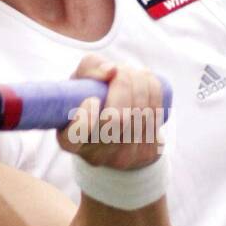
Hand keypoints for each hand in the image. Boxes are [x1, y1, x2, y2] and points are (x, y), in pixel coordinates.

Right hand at [56, 54, 166, 170]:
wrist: (116, 123)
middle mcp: (96, 155)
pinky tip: (147, 81)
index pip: (74, 138)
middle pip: (115, 121)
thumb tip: (111, 70)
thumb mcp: (80, 81)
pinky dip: (153, 92)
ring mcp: (123, 157)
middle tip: (121, 70)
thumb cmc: (91, 96)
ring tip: (134, 72)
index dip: (84, 121)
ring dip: (141, 84)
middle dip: (123, 86)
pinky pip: (155, 117)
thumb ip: (89, 68)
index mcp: (70, 141)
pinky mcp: (146, 153)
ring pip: (139, 116)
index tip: (92, 99)